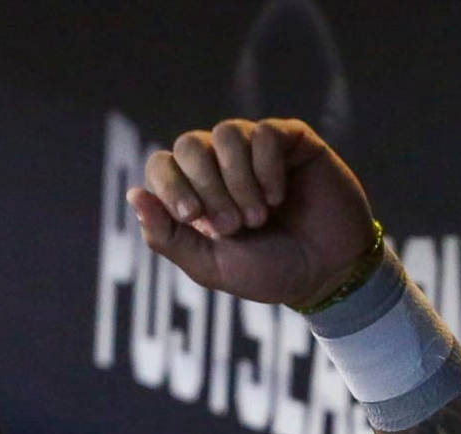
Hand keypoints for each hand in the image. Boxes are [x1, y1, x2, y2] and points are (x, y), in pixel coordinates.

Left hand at [129, 118, 375, 309]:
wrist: (326, 273)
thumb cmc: (267, 272)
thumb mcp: (210, 265)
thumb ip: (168, 236)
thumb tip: (133, 195)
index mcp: (194, 194)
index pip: (162, 165)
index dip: (170, 185)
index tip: (194, 216)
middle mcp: (221, 166)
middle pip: (189, 145)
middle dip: (207, 186)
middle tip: (234, 226)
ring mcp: (256, 150)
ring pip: (226, 134)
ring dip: (239, 180)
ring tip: (260, 216)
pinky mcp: (292, 140)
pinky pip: (265, 132)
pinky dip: (267, 167)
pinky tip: (280, 197)